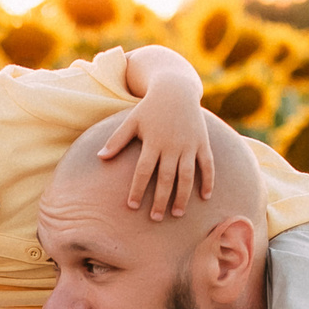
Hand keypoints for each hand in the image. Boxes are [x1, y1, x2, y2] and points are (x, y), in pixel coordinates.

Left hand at [99, 79, 214, 219]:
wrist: (176, 89)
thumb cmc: (150, 108)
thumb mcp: (131, 121)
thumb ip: (117, 140)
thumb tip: (100, 157)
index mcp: (153, 142)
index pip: (143, 171)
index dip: (137, 189)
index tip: (132, 206)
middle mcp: (172, 145)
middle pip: (166, 178)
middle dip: (160, 200)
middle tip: (155, 218)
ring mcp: (189, 145)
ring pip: (187, 176)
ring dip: (183, 196)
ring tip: (177, 213)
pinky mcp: (202, 142)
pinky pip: (207, 165)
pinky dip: (208, 181)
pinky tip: (204, 197)